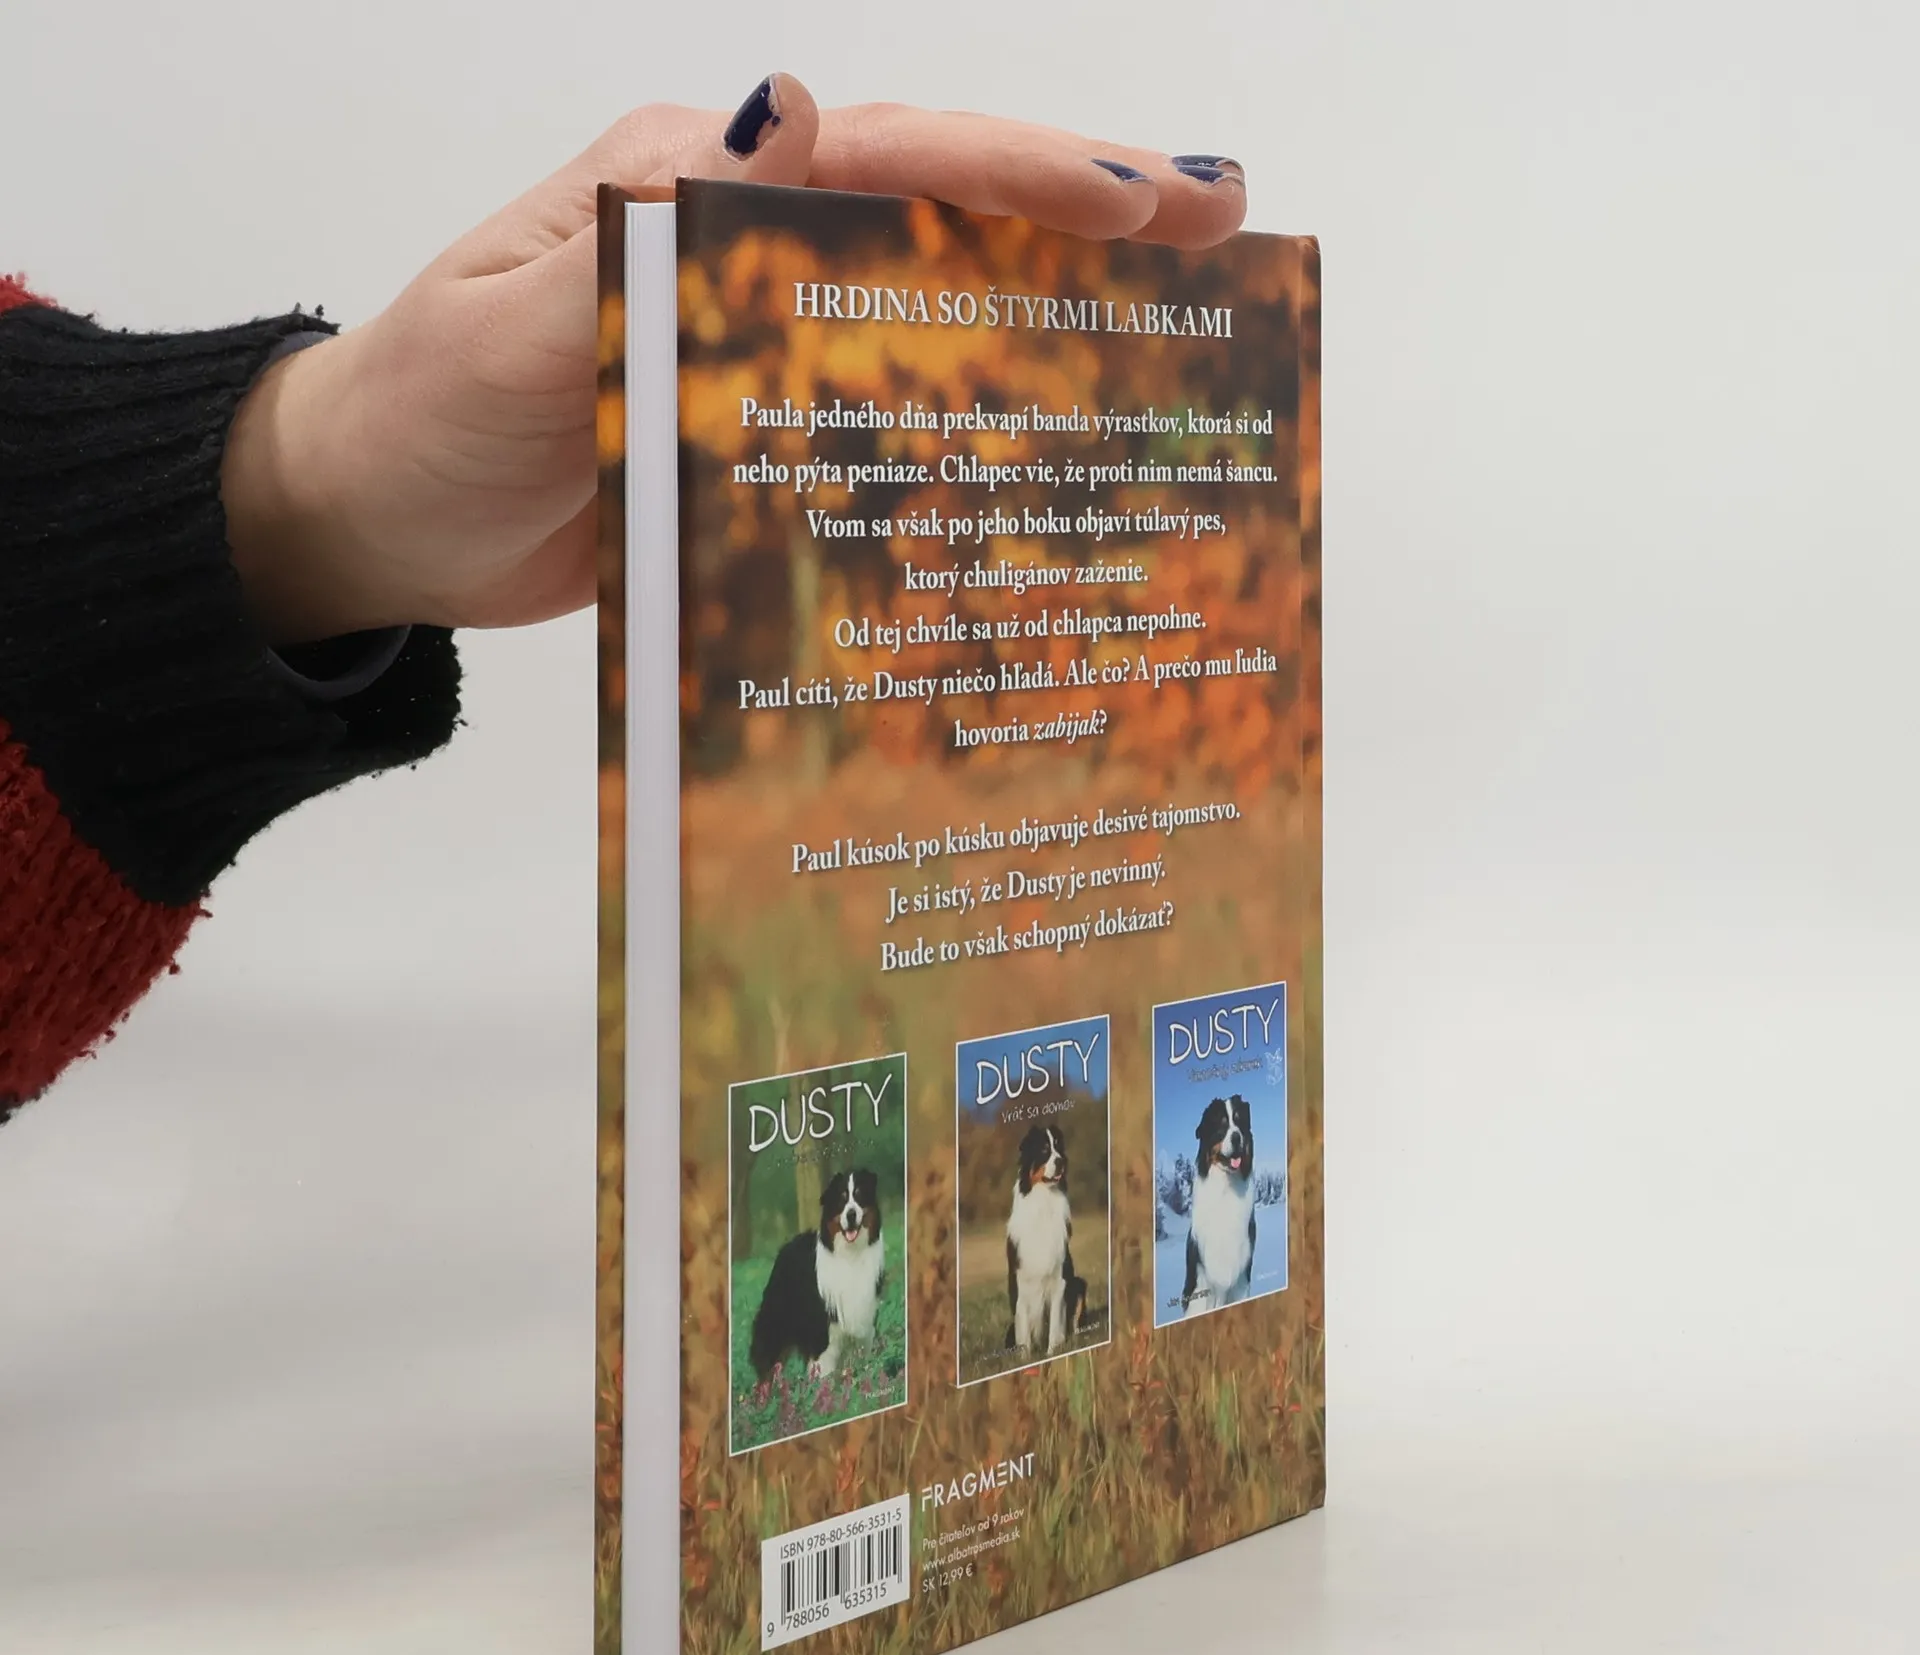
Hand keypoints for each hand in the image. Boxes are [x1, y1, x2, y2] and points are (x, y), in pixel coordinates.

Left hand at [222, 77, 1248, 642]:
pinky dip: (975, 418)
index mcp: (696, 185)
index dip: (1026, 172)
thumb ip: (646, 228)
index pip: (891, 157)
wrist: (377, 521)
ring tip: (1184, 327)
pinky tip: (1052, 448)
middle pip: (943, 216)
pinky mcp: (762, 434)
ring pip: (933, 310)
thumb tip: (792, 111)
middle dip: (1086, 216)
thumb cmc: (425, 413)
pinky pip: (888, 413)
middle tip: (1225, 226)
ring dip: (1057, 312)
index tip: (1149, 198)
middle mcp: (747, 248)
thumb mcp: (522, 318)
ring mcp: (762, 344)